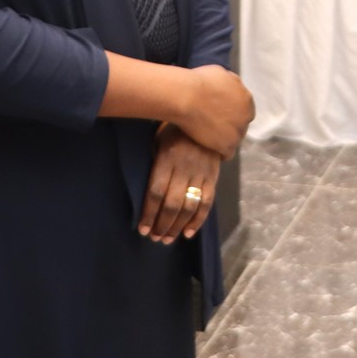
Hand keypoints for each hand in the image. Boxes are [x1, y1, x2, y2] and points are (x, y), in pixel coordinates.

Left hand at [139, 123, 220, 242]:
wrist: (207, 118)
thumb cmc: (175, 130)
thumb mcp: (159, 140)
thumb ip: (155, 163)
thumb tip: (148, 195)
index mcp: (167, 158)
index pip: (155, 192)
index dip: (148, 213)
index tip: (142, 229)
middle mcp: (184, 167)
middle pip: (171, 203)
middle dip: (162, 224)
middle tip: (155, 238)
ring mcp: (201, 173)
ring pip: (189, 206)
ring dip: (177, 226)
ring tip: (167, 239)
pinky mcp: (213, 177)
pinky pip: (207, 202)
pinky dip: (198, 220)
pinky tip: (188, 233)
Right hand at [177, 65, 253, 158]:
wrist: (186, 97)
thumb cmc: (200, 82)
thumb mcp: (221, 73)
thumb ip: (231, 83)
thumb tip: (231, 87)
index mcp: (246, 99)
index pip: (244, 110)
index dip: (232, 111)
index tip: (221, 113)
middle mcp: (246, 117)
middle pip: (240, 125)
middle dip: (230, 125)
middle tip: (214, 125)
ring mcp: (238, 133)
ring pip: (235, 140)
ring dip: (224, 139)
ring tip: (210, 139)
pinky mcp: (227, 146)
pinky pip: (227, 154)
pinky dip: (220, 153)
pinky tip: (211, 150)